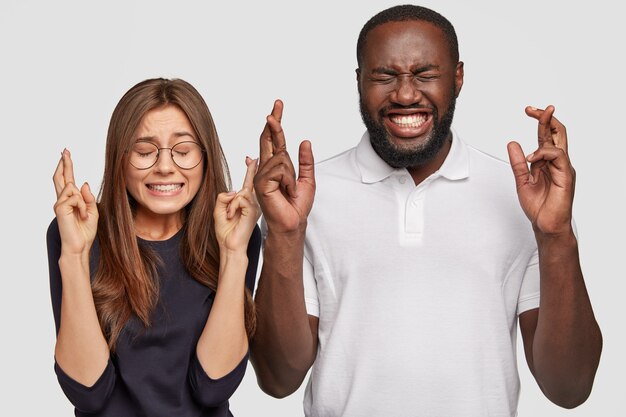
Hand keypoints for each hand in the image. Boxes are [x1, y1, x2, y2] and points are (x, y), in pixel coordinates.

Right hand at [53, 149, 98, 255]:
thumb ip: (88, 197)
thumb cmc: (85, 231)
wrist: (80, 246)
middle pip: (61, 177)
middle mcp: (62, 200)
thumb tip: (83, 183)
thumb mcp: (92, 211)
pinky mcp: (59, 208)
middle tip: (65, 150)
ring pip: (72, 187)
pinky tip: (80, 216)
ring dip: (83, 200)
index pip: (67, 180)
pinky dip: (82, 206)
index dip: (66, 167)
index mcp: (71, 200)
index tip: (66, 155)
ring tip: (83, 215)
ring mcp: (59, 204)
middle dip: (64, 163)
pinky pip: (75, 197)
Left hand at [214, 157, 260, 251]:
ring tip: (229, 215)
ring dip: (230, 203)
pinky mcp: (253, 211)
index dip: (251, 170)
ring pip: (241, 191)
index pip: (248, 183)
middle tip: (242, 188)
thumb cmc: (226, 232)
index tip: (253, 159)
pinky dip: (232, 206)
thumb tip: (233, 191)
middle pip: (247, 184)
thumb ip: (223, 197)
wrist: (230, 247)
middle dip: (248, 176)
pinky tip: (231, 216)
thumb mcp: (219, 210)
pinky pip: (240, 198)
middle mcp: (252, 204)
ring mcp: (254, 207)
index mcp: (245, 203)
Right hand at [254, 99, 314, 233]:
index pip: (274, 140)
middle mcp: (266, 167)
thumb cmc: (297, 206)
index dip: (276, 123)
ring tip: (289, 189)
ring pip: (282, 158)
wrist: (292, 222)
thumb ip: (306, 161)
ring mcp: (261, 174)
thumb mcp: (308, 179)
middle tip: (278, 103)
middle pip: (268, 138)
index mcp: (276, 166)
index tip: (277, 106)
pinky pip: (281, 169)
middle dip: (274, 121)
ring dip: (292, 175)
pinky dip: (288, 180)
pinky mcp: (261, 182)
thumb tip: (305, 141)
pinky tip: (285, 191)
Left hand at [507, 105, 575, 234]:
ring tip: (531, 145)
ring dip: (544, 132)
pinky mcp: (566, 175)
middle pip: (557, 132)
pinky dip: (543, 153)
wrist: (546, 225)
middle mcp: (557, 162)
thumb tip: (512, 143)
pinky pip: (558, 155)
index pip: (546, 136)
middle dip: (546, 118)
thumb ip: (518, 163)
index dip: (540, 121)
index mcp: (547, 162)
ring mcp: (563, 167)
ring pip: (558, 140)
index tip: (529, 110)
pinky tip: (532, 158)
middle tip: (533, 109)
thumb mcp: (522, 181)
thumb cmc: (538, 206)